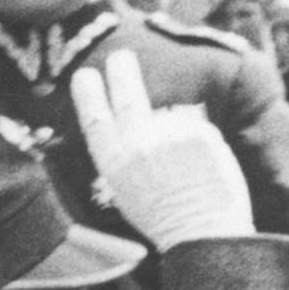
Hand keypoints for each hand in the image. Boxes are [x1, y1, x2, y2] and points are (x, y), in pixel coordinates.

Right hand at [71, 47, 253, 248]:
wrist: (203, 232)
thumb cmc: (164, 217)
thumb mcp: (126, 191)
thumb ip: (124, 155)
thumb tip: (125, 125)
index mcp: (115, 163)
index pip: (94, 117)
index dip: (87, 93)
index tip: (85, 74)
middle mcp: (137, 143)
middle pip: (126, 94)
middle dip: (120, 71)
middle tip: (121, 57)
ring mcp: (170, 135)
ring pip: (171, 118)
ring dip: (177, 133)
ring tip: (186, 168)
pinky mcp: (200, 132)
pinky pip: (198, 127)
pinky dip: (202, 142)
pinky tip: (203, 168)